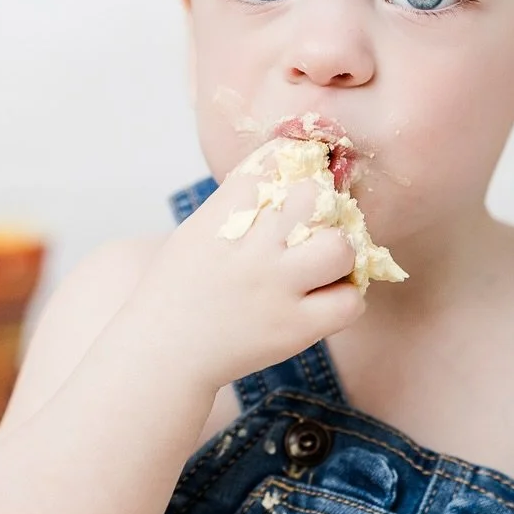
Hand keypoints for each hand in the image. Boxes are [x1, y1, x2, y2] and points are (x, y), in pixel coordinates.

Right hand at [134, 163, 364, 390]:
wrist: (163, 351)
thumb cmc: (180, 289)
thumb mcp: (198, 231)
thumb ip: (238, 204)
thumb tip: (289, 175)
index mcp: (223, 216)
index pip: (276, 162)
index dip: (293, 166)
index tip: (294, 183)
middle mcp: (252, 248)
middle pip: (314, 196)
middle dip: (320, 207)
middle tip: (313, 228)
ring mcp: (276, 288)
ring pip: (341, 248)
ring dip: (340, 253)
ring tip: (324, 265)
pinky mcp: (295, 328)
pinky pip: (350, 302)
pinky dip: (345, 299)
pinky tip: (326, 299)